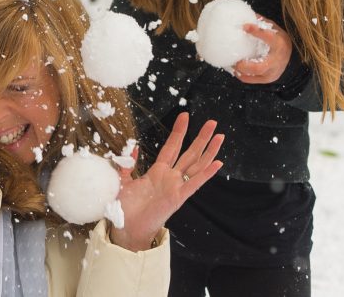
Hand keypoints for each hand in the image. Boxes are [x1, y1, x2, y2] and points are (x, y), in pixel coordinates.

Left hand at [109, 113, 222, 251]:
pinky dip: (207, 173)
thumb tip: (132, 148)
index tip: (185, 116)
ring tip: (220, 136)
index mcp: (158, 171)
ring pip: (196, 165)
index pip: (171, 147)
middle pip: (189, 153)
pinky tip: (218, 163)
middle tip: (212, 122)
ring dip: (209, 151)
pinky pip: (194, 183)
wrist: (126, 227)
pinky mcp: (178, 197)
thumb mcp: (123, 180)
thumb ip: (126, 165)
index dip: (178, 132)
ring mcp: (176, 186)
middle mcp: (170, 177)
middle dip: (201, 137)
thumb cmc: (125, 207)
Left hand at [234, 16, 291, 83]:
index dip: (257, 32)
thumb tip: (243, 14)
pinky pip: (252, 80)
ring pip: (255, 75)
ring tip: (231, 63)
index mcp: (280, 44)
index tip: (244, 26)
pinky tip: (235, 69)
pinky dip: (241, 76)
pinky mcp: (268, 79)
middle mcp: (277, 60)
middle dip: (244, 65)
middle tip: (234, 60)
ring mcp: (273, 71)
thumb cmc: (279, 41)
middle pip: (259, 67)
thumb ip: (261, 23)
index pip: (270, 38)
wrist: (292, 57)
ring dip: (240, 70)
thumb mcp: (274, 29)